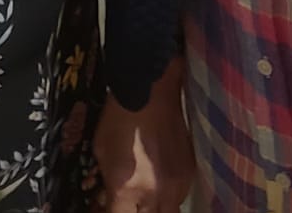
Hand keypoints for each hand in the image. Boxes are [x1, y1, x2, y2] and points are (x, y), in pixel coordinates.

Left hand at [94, 63, 194, 212]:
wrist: (150, 90)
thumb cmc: (118, 118)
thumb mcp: (101, 150)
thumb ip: (106, 181)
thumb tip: (107, 198)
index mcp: (127, 188)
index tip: (107, 205)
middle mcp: (154, 194)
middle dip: (134, 212)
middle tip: (128, 201)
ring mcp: (176, 185)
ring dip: (155, 209)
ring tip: (145, 196)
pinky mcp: (190, 173)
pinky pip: (181, 197)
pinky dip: (169, 196)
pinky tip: (160, 183)